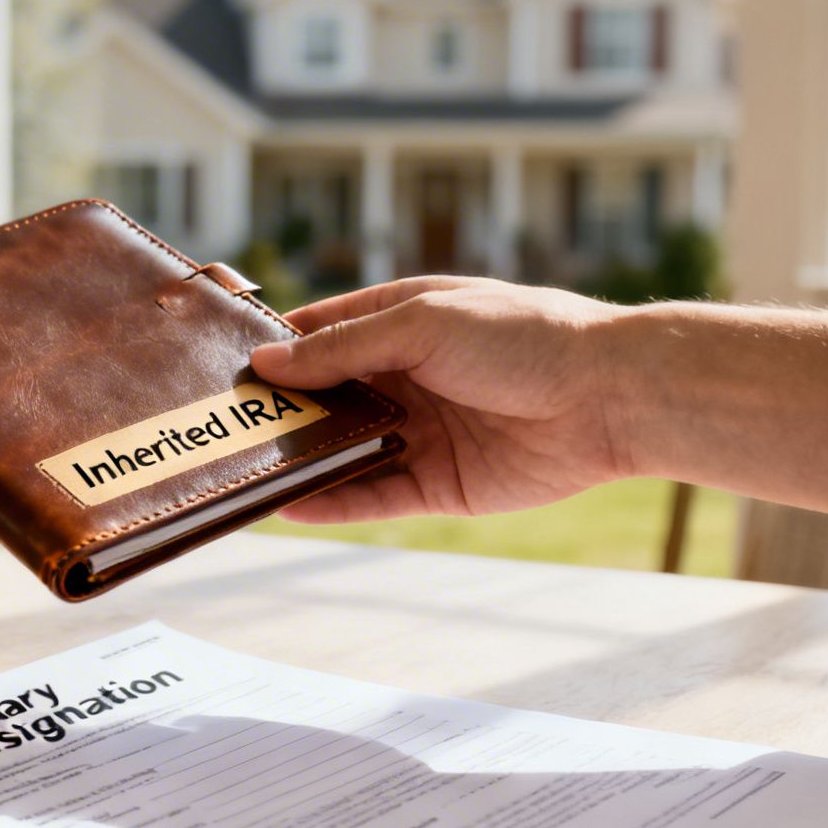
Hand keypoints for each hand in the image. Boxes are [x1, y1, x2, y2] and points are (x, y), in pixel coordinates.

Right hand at [250, 276, 630, 523]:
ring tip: (240, 471)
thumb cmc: (523, 337)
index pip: (322, 332)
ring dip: (300, 459)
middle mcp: (407, 377)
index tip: (222, 365)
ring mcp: (421, 432)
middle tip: (219, 426)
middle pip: (326, 396)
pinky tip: (288, 505)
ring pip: (344, 450)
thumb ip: (344, 348)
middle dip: (279, 410)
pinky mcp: (439, 484)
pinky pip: (374, 495)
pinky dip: (332, 501)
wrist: (608, 397)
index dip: (276, 347)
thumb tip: (269, 363)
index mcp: (403, 322)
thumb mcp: (422, 326)